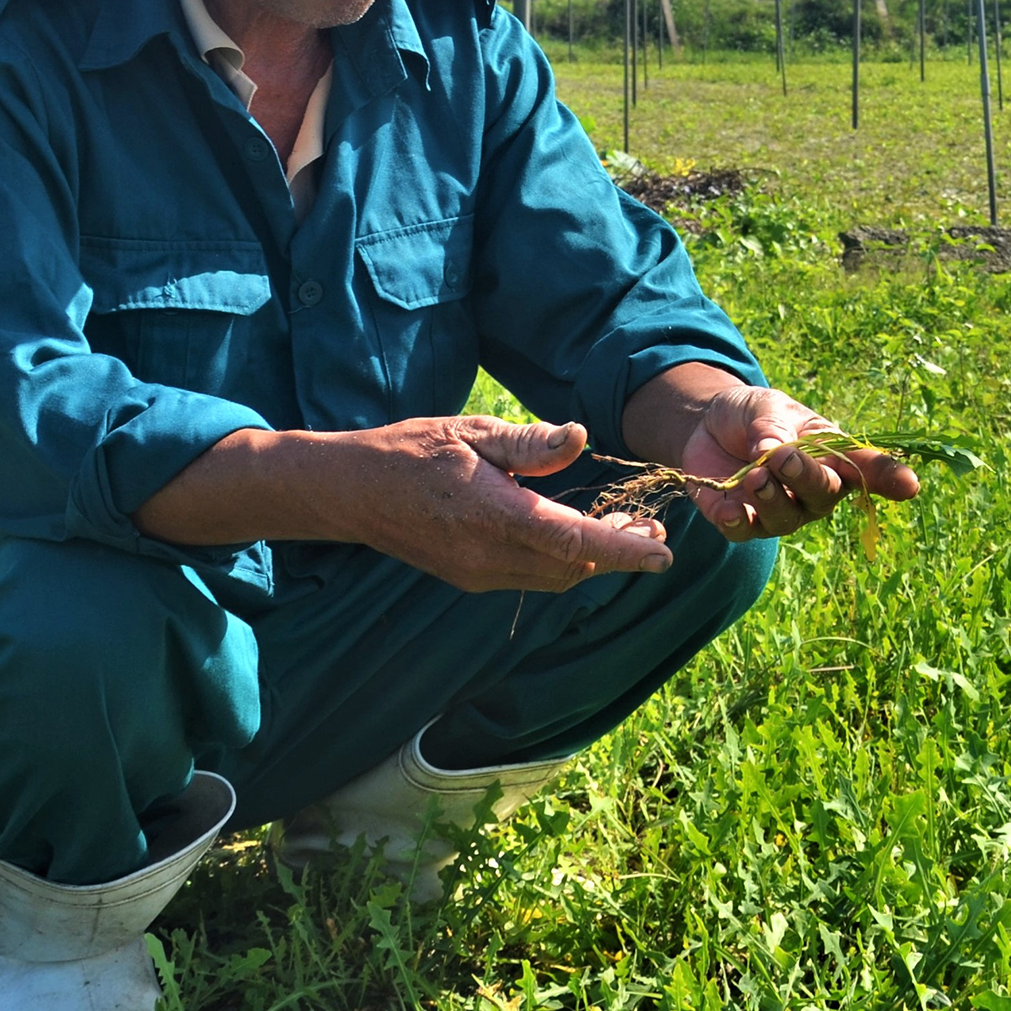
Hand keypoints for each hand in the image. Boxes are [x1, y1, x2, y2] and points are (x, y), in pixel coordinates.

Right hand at [136, 415, 672, 593]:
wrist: (347, 491)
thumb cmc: (410, 451)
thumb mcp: (471, 432)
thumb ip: (529, 444)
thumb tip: (580, 438)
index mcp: (494, 516)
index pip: (574, 542)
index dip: (624, 550)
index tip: (663, 553)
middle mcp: (489, 556)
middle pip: (573, 568)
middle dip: (617, 553)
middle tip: (651, 529)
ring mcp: (478, 573)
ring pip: (554, 578)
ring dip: (592, 559)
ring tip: (624, 530)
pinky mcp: (470, 577)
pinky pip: (530, 577)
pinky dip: (563, 561)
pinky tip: (575, 535)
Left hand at [677, 386, 920, 541]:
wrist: (707, 423)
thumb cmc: (752, 414)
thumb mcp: (767, 406)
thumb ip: (774, 428)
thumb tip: (773, 452)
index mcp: (832, 457)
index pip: (868, 470)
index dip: (890, 478)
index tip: (910, 485)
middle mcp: (813, 491)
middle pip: (825, 496)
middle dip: (806, 478)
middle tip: (782, 457)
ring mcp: (780, 511)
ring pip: (786, 520)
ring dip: (771, 499)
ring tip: (754, 476)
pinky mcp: (742, 523)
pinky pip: (744, 532)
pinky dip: (738, 521)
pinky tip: (729, 508)